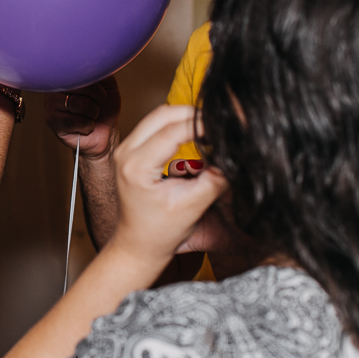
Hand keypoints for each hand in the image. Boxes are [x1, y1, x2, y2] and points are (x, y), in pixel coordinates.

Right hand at [44, 77, 120, 159]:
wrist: (105, 132)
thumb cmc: (105, 107)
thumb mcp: (108, 84)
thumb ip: (100, 69)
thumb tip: (98, 59)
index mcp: (68, 75)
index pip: (82, 71)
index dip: (98, 85)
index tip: (101, 93)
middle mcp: (56, 86)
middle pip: (81, 86)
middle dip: (98, 99)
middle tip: (97, 105)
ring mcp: (51, 103)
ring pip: (78, 103)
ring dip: (93, 113)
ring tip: (91, 116)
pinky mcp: (52, 120)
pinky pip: (75, 121)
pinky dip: (87, 126)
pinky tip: (85, 126)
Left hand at [112, 105, 228, 263]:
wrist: (138, 244)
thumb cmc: (162, 231)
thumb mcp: (193, 205)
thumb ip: (214, 178)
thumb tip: (234, 154)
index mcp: (136, 167)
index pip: (173, 131)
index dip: (202, 124)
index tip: (225, 126)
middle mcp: (125, 152)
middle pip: (163, 114)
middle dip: (194, 114)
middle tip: (219, 123)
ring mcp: (125, 149)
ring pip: (158, 117)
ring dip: (185, 118)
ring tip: (210, 130)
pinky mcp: (130, 150)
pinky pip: (154, 126)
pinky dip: (176, 125)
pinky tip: (196, 135)